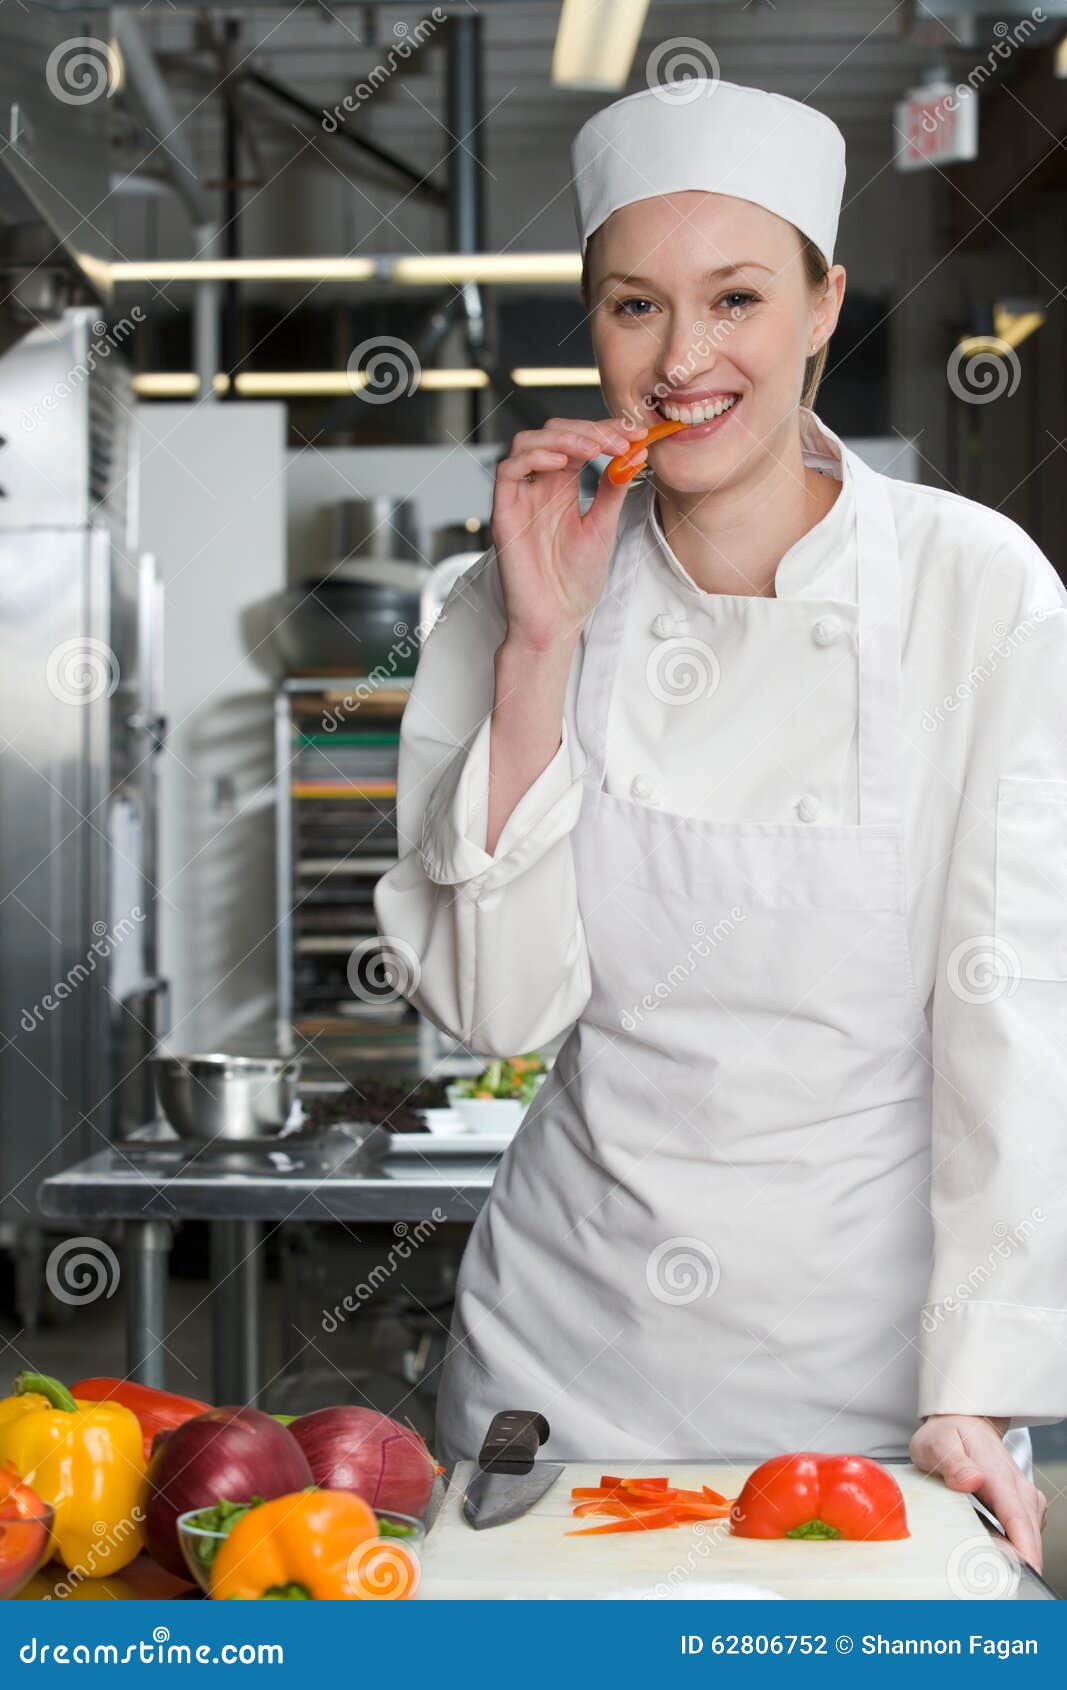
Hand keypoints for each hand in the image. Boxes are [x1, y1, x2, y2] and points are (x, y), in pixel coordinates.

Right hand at [491, 416, 641, 652]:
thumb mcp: (604, 528)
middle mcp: (539, 487)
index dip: (605, 430)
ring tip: (594, 449)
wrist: (556, 620)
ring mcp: (521, 498)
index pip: (578, 442)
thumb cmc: (575, 582)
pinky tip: (561, 464)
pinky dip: (533, 458)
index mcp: (563, 488)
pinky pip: (508, 470)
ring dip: (563, 438)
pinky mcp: (504, 513)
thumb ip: (613, 490)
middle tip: (619, 440)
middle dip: (588, 429)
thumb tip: (634, 453)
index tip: (636, 434)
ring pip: (528, 442)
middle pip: (554, 433)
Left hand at [910, 1413, 1047, 1570]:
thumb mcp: (939, 1443)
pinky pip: (1026, 1531)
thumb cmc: (949, 1433)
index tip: (1027, 1571)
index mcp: (998, 1475)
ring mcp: (1022, 1496)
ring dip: (1019, 1556)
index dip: (1024, 1547)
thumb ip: (953, 1462)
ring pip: (1030, 1533)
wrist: (963, 1420)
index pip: (1017, 1517)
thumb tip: (972, 1480)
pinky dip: (1017, 1546)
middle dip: (1022, 1562)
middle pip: (1028, 1532)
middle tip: (1001, 1586)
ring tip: (995, 1575)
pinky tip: (998, 1555)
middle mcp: (1017, 1487)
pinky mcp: (1022, 1504)